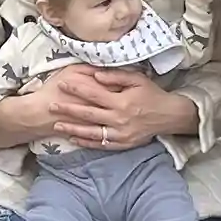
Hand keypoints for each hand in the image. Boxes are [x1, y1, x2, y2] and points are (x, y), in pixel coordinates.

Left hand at [44, 66, 189, 150]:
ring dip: (72, 128)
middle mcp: (119, 119)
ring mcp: (120, 134)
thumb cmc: (152, 94)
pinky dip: (86, 142)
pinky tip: (74, 138)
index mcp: (122, 101)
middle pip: (88, 114)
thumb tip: (95, 75)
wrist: (169, 116)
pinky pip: (101, 144)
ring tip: (56, 125)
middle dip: (67, 110)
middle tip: (50, 106)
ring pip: (91, 132)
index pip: (94, 94)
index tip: (62, 84)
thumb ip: (116, 76)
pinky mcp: (123, 144)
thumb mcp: (137, 79)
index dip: (76, 89)